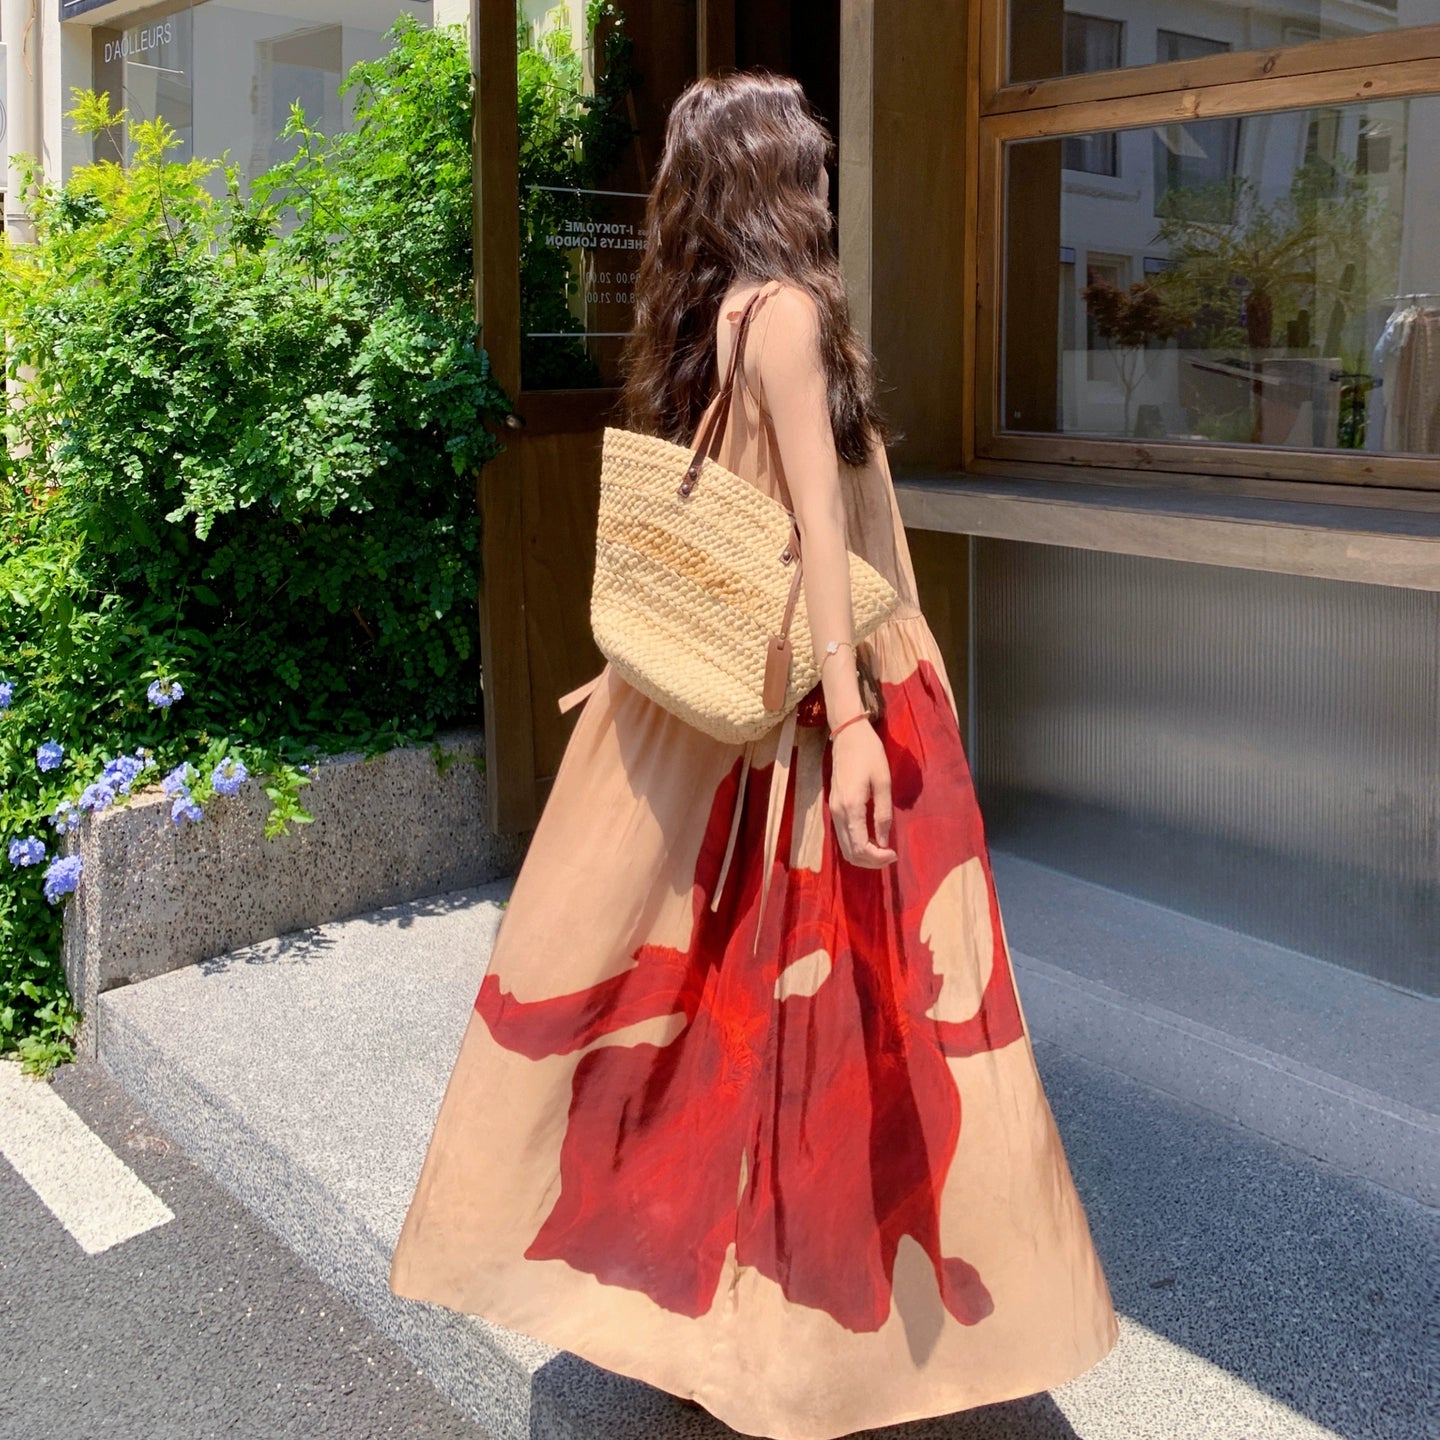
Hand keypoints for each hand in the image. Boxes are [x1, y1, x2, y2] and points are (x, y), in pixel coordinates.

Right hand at [828, 719, 896, 867]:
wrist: (848, 735)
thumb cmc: (869, 754)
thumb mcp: (883, 782)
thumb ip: (883, 814)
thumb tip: (884, 841)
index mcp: (851, 807)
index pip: (860, 846)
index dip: (877, 857)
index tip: (894, 854)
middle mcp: (838, 812)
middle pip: (850, 852)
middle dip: (870, 861)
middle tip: (890, 857)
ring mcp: (833, 810)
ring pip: (844, 847)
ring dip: (863, 855)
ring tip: (883, 851)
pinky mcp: (834, 806)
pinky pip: (843, 836)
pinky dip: (856, 845)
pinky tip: (872, 840)